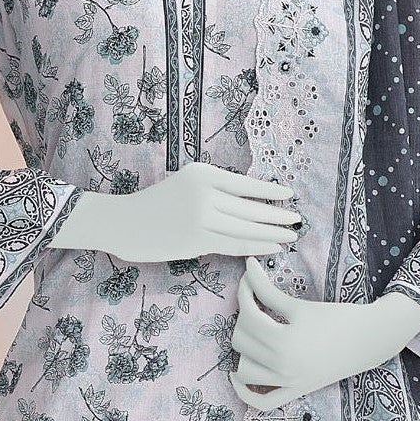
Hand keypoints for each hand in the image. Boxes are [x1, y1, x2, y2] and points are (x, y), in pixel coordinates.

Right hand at [51, 163, 299, 264]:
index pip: (245, 184)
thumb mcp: (185, 185)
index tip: (289, 194)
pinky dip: (255, 246)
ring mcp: (201, 217)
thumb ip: (213, 192)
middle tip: (297, 220)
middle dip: (277, 215)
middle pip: (250, 207)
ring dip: (271, 233)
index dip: (270, 190)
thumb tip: (248, 206)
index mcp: (202, 173)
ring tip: (290, 236)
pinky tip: (271, 248)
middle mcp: (204, 192)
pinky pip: (234, 244)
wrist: (122, 222)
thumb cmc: (155, 205)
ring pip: (245, 228)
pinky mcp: (196, 241)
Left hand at [231, 261, 419, 408]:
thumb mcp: (299, 305)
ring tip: (255, 334)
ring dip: (244, 350)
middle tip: (257, 304)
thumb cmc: (338, 318)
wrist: (368, 339)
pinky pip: (261, 402)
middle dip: (244, 319)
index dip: (245, 292)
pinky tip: (238, 375)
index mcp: (283, 342)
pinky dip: (245, 392)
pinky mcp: (295, 392)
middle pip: (241, 341)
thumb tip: (247, 266)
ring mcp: (288, 383)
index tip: (250, 277)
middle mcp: (282, 366)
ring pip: (244, 370)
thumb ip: (267, 290)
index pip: (247, 316)